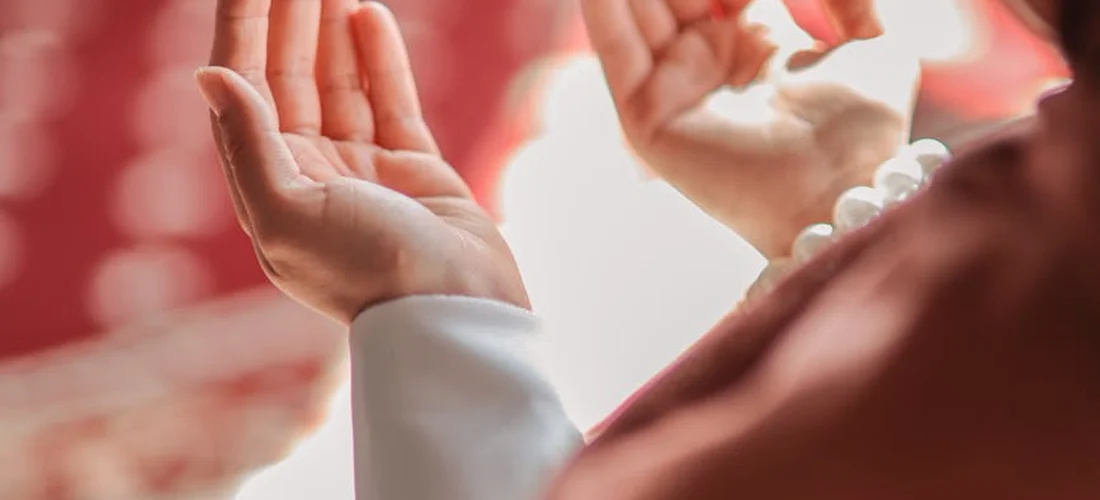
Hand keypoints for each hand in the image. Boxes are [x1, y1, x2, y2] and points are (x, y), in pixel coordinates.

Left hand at [198, 0, 528, 323]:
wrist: (454, 312)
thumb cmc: (369, 272)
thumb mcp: (290, 215)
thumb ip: (249, 144)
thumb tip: (208, 77)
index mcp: (270, 190)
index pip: (245, 92)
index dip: (243, 30)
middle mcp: (310, 178)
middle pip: (290, 80)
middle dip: (288, 20)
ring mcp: (363, 173)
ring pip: (340, 85)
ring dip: (330, 31)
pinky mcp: (413, 172)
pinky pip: (390, 103)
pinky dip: (380, 59)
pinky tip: (370, 15)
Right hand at [582, 0, 919, 256]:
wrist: (835, 191)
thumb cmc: (862, 133)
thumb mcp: (878, 50)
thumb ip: (850, 3)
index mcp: (756, 42)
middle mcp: (709, 61)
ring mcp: (674, 86)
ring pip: (639, 12)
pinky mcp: (647, 116)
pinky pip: (617, 50)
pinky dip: (602, 11)